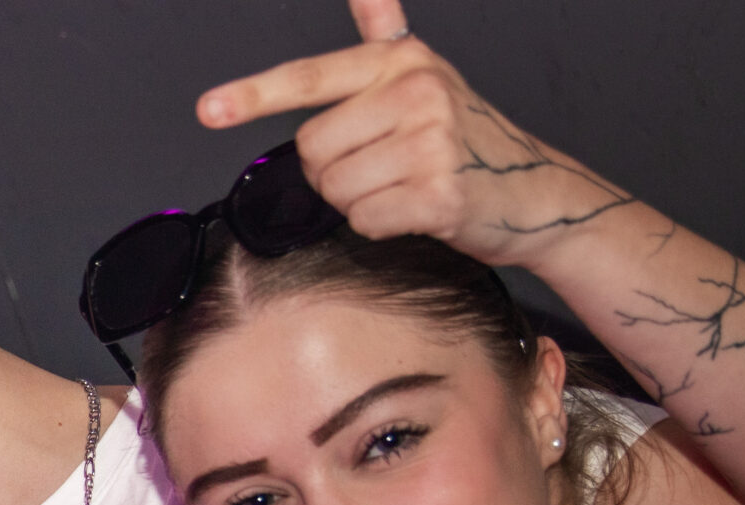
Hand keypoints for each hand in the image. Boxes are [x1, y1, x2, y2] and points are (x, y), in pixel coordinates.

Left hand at [196, 0, 634, 270]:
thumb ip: (382, 38)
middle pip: (312, 151)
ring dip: (360, 201)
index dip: (255, 94)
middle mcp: (417, 93)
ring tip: (404, 185)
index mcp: (403, 62)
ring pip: (335, 190)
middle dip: (335, 171)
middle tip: (385, 166)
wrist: (535, 190)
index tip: (210, 108)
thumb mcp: (424, 75)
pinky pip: (365, 221)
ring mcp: (430, 143)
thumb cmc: (466, 137)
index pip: (312, 76)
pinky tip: (417, 210)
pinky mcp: (438, 194)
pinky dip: (383, 226)